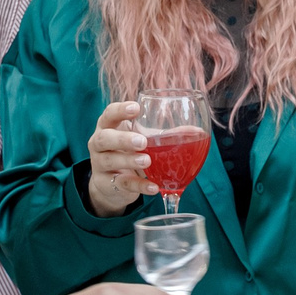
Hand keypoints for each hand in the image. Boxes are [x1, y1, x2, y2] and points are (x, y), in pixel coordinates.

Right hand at [85, 100, 157, 216]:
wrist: (112, 184)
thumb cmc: (129, 152)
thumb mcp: (143, 140)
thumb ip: (164, 134)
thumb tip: (196, 130)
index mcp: (109, 126)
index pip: (109, 114)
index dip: (120, 110)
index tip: (136, 108)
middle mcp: (100, 144)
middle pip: (103, 138)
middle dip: (122, 139)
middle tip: (142, 141)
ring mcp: (100, 164)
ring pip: (109, 160)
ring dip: (129, 160)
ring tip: (147, 161)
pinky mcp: (107, 184)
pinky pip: (123, 184)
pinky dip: (140, 185)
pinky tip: (154, 186)